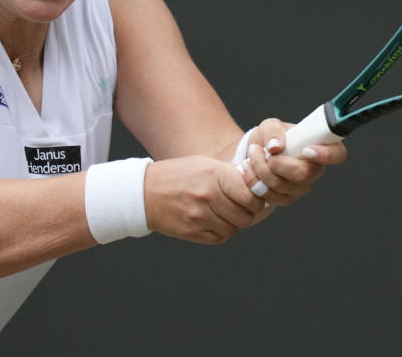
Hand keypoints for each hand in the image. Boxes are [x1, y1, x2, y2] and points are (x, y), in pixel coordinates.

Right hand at [143, 155, 265, 243]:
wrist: (144, 192)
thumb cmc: (178, 175)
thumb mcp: (205, 164)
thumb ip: (230, 174)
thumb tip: (256, 184)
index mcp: (214, 175)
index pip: (250, 195)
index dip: (256, 199)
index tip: (252, 197)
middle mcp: (208, 196)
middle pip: (246, 216)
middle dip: (247, 213)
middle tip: (240, 207)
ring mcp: (199, 216)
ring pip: (233, 229)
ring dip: (232, 223)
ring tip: (222, 212)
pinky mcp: (191, 231)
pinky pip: (219, 237)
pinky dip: (220, 232)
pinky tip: (211, 220)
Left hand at [238, 118, 347, 206]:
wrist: (251, 155)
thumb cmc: (267, 138)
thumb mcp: (268, 125)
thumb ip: (272, 130)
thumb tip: (276, 147)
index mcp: (319, 146)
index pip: (338, 154)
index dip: (327, 154)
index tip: (306, 150)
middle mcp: (314, 169)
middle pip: (304, 174)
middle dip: (277, 163)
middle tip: (264, 151)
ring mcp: (301, 186)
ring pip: (283, 186)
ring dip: (260, 170)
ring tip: (252, 155)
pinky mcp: (287, 198)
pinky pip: (272, 197)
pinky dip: (255, 182)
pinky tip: (248, 170)